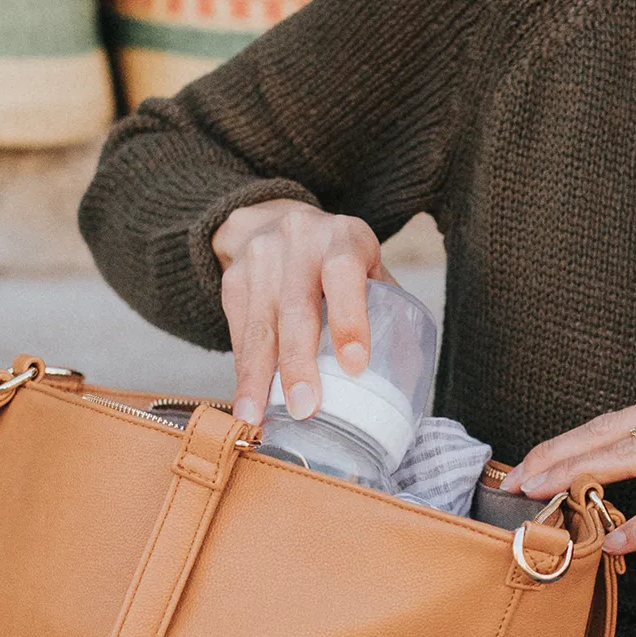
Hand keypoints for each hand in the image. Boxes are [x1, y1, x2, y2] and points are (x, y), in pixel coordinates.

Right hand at [213, 199, 385, 424]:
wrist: (274, 219)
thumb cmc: (336, 259)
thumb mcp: (366, 266)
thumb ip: (383, 307)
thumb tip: (402, 375)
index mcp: (344, 238)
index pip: (344, 273)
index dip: (349, 319)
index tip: (355, 366)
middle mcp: (298, 242)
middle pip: (296, 308)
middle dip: (299, 363)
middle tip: (305, 408)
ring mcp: (260, 259)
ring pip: (259, 325)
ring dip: (258, 378)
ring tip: (257, 417)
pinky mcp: (233, 279)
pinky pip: (239, 332)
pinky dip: (244, 370)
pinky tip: (247, 399)